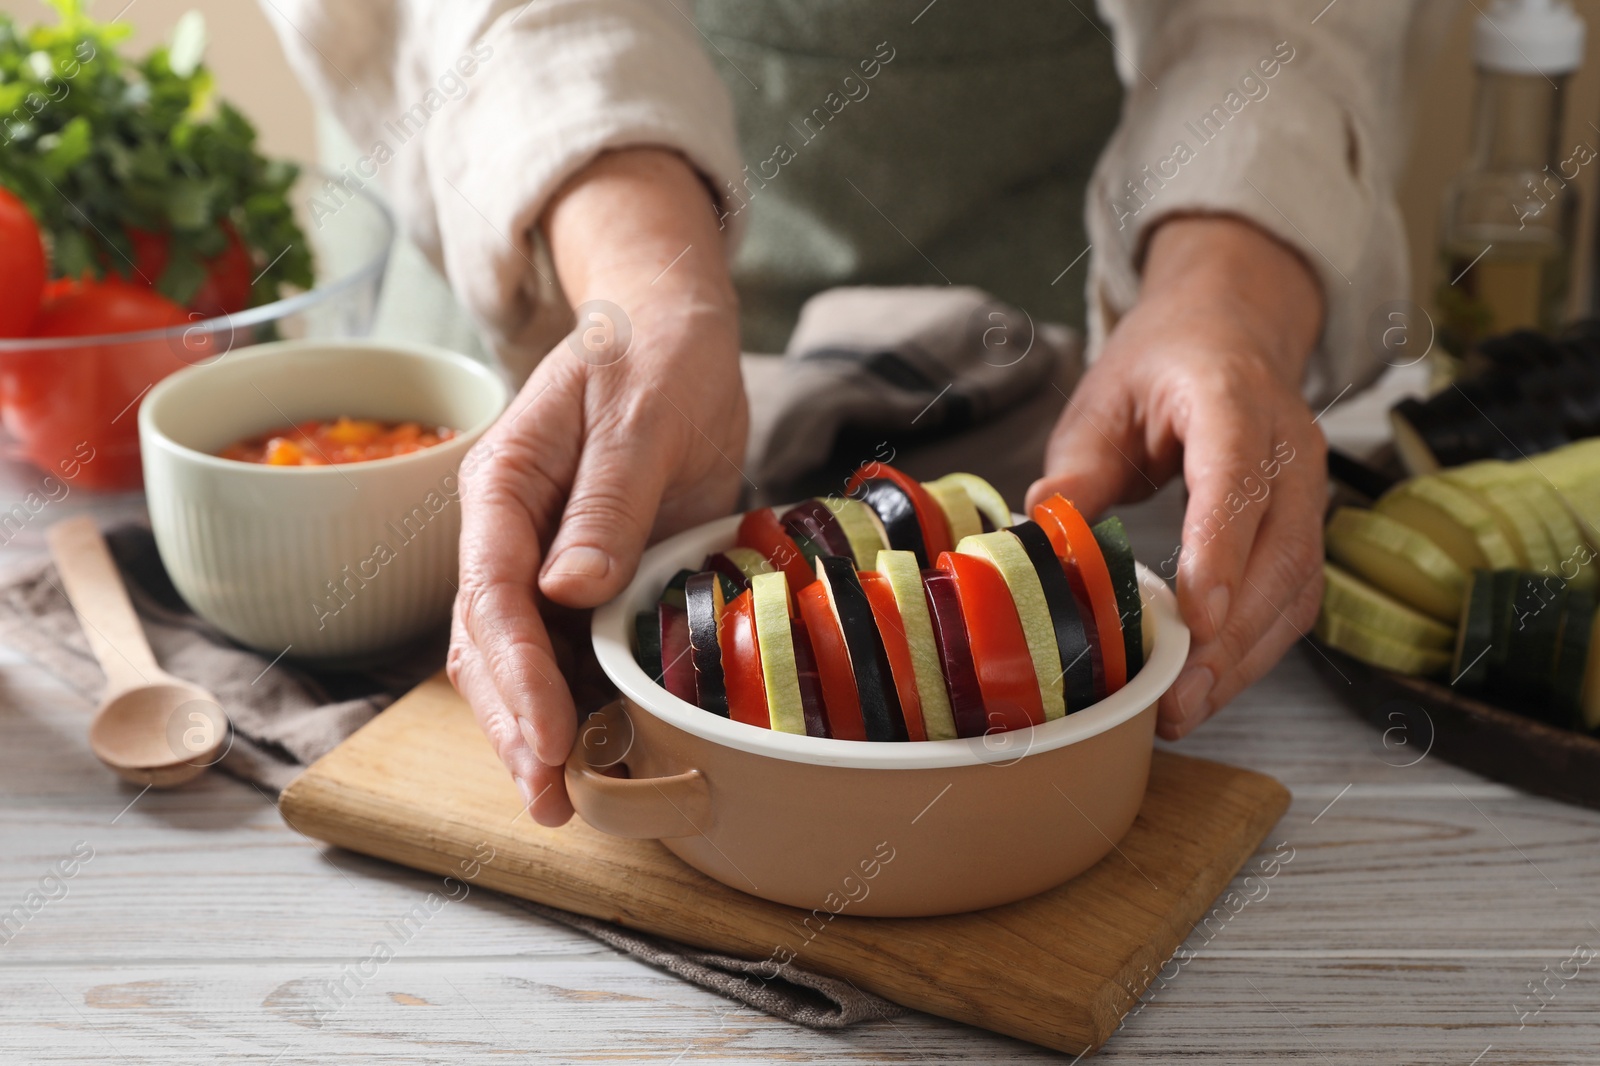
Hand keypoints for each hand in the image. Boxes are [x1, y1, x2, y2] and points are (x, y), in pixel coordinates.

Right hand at [449, 148, 746, 824]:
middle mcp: (509, 532)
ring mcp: (544, 559)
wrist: (675, 333)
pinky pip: (569, 650)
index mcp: (502, 485)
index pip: (490, 592)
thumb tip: (566, 589)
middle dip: (515, 724)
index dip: (515, 673)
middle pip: (489, 643)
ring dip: (537, 729)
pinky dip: (580, 703)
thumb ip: (606, 499)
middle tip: (550, 797)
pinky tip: (602, 751)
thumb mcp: (641, 414)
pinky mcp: (587, 578)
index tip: (547, 737)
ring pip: (520, 660)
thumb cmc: (654, 355)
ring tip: (565, 799)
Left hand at [1026, 215, 1327, 739]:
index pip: (1237, 478)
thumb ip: (1079, 467)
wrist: (1227, 332)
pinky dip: (1256, 648)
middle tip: (1179, 693)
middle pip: (1282, 549)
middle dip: (1234, 633)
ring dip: (1247, 656)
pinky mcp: (1304, 527)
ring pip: (1297, 584)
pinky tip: (1210, 684)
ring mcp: (1309, 489)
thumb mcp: (1103, 399)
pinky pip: (1295, 596)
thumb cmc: (1161, 365)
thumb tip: (1041, 531)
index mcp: (1233, 398)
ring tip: (1187, 707)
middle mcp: (1289, 446)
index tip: (1198, 616)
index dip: (1221, 549)